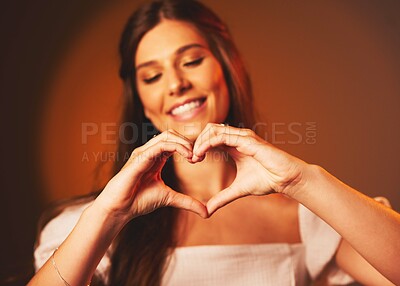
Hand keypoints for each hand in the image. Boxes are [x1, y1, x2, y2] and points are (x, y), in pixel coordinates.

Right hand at [93, 129, 207, 223]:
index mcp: (156, 158)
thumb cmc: (139, 201)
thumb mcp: (170, 198)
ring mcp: (143, 153)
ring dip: (184, 143)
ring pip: (167, 136)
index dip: (189, 147)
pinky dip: (177, 147)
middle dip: (188, 142)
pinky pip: (160, 145)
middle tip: (199, 157)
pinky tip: (187, 156)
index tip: (199, 159)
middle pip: (172, 134)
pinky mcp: (140, 157)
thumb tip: (206, 212)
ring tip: (194, 156)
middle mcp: (149, 152)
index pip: (174, 141)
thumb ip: (187, 202)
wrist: (120, 208)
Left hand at [192, 123, 309, 215]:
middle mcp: (237, 138)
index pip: (211, 138)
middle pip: (209, 130)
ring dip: (200, 142)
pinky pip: (222, 136)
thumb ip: (222, 198)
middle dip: (197, 142)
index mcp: (234, 146)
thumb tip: (207, 211)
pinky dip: (208, 143)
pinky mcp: (247, 140)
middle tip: (191, 159)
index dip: (199, 147)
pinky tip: (201, 155)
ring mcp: (242, 137)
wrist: (286, 179)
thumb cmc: (267, 181)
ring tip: (195, 157)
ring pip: (213, 130)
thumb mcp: (238, 190)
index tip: (192, 161)